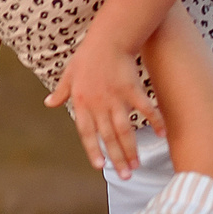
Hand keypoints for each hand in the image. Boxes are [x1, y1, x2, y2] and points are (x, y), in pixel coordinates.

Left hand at [52, 32, 161, 176]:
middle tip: (125, 175)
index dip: (93, 150)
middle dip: (117, 158)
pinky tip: (163, 134)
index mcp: (82, 102)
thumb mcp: (69, 73)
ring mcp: (116, 98)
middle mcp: (98, 104)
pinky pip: (145, 109)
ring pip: (124, 130)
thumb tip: (49, 103)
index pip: (87, 133)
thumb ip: (61, 92)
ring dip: (131, 149)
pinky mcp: (132, 89)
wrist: (108, 38)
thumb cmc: (88, 55)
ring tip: (136, 165)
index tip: (100, 166)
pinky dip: (155, 122)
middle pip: (108, 137)